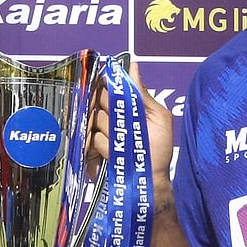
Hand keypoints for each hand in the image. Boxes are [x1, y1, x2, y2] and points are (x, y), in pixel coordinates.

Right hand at [89, 61, 175, 182]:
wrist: (149, 180)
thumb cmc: (158, 150)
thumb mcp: (158, 118)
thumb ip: (142, 94)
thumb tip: (133, 67)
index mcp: (122, 107)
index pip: (105, 85)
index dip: (107, 85)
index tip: (112, 91)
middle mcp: (106, 117)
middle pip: (96, 100)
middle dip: (110, 110)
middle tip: (122, 123)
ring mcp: (96, 134)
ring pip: (95, 121)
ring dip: (112, 134)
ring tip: (124, 145)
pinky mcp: (88, 151)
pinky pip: (91, 141)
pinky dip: (104, 148)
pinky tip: (114, 155)